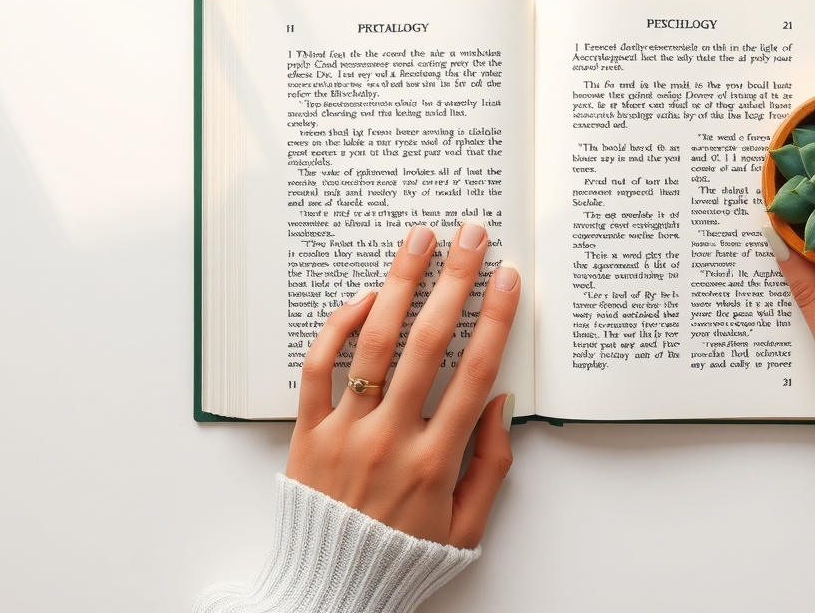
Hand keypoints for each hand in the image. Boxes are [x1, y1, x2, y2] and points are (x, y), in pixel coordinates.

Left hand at [286, 222, 520, 547]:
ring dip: (399, 284)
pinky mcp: (307, 433)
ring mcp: (344, 432)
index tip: (508, 279)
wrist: (329, 590)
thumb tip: (500, 401)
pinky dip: (339, 328)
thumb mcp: (467, 527)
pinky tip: (365, 297)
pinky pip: (318, 369)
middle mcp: (390, 439)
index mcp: (436, 461)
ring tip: (417, 239)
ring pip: (375, 343)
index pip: (475, 372)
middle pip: (429, 343)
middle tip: (469, 236)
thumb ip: (491, 464)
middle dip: (454, 282)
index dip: (496, 319)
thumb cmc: (402, 557)